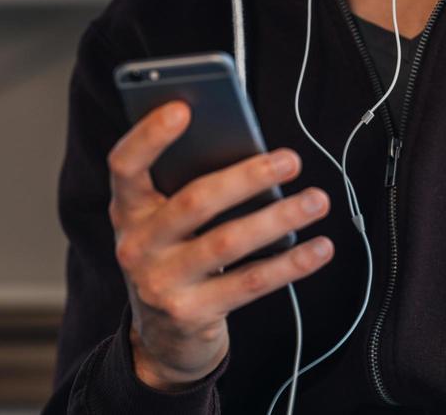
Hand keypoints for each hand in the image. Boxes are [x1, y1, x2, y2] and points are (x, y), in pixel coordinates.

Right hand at [107, 100, 333, 390]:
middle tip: (290, 159)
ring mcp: (162, 282)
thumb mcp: (164, 219)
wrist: (162, 337)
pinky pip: (250, 283)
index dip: (149, 135)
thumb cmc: (174, 253)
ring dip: (279, 217)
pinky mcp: (192, 314)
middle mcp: (137, 244)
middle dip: (247, 176)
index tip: (183, 108)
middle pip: (194, 201)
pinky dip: (291, 264)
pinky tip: (320, 247)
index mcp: (129, 208)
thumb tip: (248, 146)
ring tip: (317, 199)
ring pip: (227, 242)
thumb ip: (188, 182)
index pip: (125, 164)